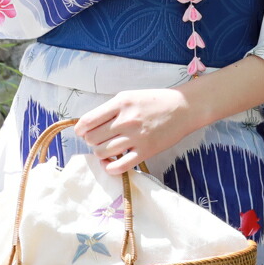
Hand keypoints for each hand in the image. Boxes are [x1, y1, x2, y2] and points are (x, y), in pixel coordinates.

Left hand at [74, 88, 196, 174]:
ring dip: (100, 154)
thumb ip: (109, 109)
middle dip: (91, 141)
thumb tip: (87, 125)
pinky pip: (119, 166)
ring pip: (102, 153)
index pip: (87, 121)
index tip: (82, 132)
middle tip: (99, 140)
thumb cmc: (154, 101)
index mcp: (120, 103)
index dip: (80, 130)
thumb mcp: (128, 96)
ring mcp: (136, 137)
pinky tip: (111, 163)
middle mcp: (126, 120)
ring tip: (106, 150)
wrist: (184, 108)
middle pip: (92, 139)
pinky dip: (110, 168)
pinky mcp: (146, 151)